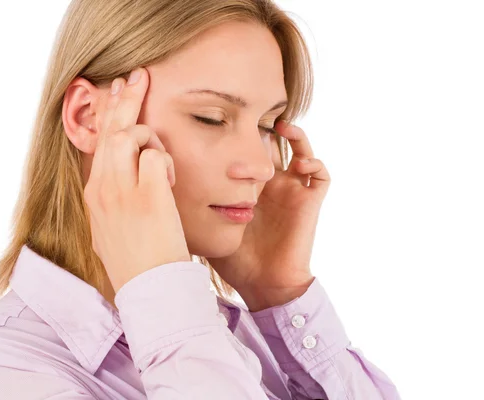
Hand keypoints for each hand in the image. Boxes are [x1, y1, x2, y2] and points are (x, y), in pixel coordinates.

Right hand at [84, 67, 190, 294]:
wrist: (148, 291)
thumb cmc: (137, 264)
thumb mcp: (112, 232)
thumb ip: (112, 203)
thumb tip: (122, 184)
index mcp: (93, 196)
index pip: (98, 145)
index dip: (108, 117)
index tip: (115, 97)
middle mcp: (101, 189)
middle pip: (110, 131)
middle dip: (124, 100)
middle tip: (137, 76)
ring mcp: (122, 191)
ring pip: (130, 137)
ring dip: (151, 138)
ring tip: (160, 154)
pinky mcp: (147, 196)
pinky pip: (155, 156)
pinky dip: (164, 161)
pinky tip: (167, 180)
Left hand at [207, 122, 330, 311]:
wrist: (263, 284)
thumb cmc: (234, 258)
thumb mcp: (208, 222)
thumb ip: (193, 203)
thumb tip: (162, 182)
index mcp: (249, 187)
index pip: (246, 150)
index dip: (239, 136)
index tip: (223, 124)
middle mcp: (272, 185)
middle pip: (274, 144)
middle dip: (266, 127)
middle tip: (255, 116)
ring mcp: (292, 191)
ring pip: (301, 150)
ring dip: (296, 135)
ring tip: (282, 126)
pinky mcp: (310, 202)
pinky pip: (321, 175)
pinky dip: (315, 162)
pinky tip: (300, 161)